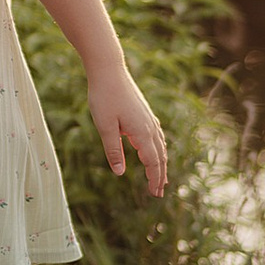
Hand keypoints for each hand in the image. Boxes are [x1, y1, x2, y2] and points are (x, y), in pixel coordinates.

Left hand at [89, 59, 169, 195]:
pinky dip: (158, 148)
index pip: (153, 162)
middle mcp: (149, 126)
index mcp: (142, 132)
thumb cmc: (104, 97)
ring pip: (159, 145)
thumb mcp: (105, 126)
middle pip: (160, 156)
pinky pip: (156, 135)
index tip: (155, 194)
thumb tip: (120, 173)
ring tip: (160, 176)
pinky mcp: (143, 112)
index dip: (154, 179)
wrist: (109, 70)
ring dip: (161, 163)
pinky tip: (154, 149)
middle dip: (160, 175)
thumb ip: (113, 150)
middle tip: (158, 192)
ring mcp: (148, 118)